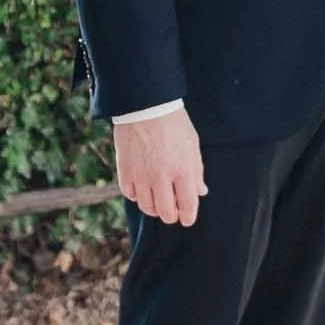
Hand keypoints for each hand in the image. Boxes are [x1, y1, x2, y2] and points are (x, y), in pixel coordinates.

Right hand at [113, 109, 206, 226]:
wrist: (146, 106)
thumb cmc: (173, 123)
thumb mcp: (192, 145)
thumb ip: (196, 171)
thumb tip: (200, 192)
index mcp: (183, 170)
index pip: (188, 205)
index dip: (189, 216)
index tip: (187, 219)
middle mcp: (162, 176)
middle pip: (166, 213)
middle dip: (172, 216)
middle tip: (172, 211)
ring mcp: (141, 176)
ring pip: (147, 207)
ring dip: (154, 207)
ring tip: (158, 200)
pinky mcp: (125, 171)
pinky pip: (130, 195)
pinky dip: (137, 196)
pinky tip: (142, 188)